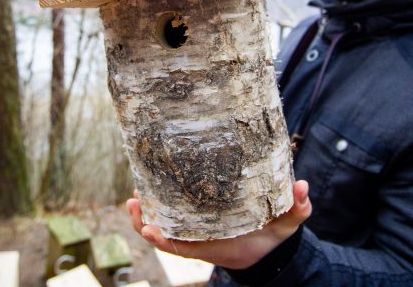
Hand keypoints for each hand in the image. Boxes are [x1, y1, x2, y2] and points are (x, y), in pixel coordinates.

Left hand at [126, 180, 311, 269]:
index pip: (187, 246)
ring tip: (134, 194)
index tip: (149, 228)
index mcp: (218, 244)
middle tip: (134, 200)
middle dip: (145, 221)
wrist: (265, 248)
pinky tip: (148, 190)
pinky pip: (171, 219)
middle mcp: (202, 239)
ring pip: (164, 227)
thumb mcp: (286, 224)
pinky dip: (157, 209)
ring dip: (145, 214)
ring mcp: (196, 231)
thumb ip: (296, 208)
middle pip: (167, 236)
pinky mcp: (195, 222)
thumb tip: (302, 187)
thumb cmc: (271, 237)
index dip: (165, 239)